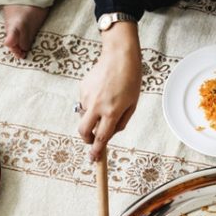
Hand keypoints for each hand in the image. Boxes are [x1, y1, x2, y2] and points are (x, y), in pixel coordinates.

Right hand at [78, 22, 141, 160]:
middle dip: (87, 140)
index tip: (93, 160)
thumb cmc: (131, 80)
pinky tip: (102, 91)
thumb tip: (110, 133)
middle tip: (93, 140)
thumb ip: (121, 121)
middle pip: (84, 132)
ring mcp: (87, 97)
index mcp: (112, 112)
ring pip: (85, 116)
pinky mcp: (82, 88)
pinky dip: (92, 104)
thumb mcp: (132, 104)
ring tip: (107, 103)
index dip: (97, 151)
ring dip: (92, 118)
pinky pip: (85, 103)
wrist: (119, 55)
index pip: (101, 138)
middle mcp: (97, 106)